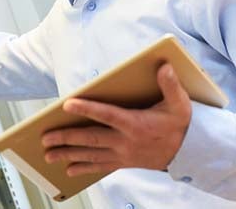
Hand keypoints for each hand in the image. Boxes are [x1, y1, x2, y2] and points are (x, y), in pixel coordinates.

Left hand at [41, 63, 191, 176]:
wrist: (189, 152)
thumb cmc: (180, 124)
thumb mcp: (180, 103)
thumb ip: (170, 85)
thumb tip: (164, 66)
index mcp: (135, 124)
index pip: (107, 114)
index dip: (87, 109)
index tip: (67, 104)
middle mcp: (126, 141)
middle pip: (91, 139)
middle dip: (67, 138)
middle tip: (46, 138)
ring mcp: (123, 154)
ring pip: (91, 155)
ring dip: (68, 154)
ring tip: (48, 155)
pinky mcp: (124, 162)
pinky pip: (100, 167)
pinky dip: (84, 168)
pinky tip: (69, 170)